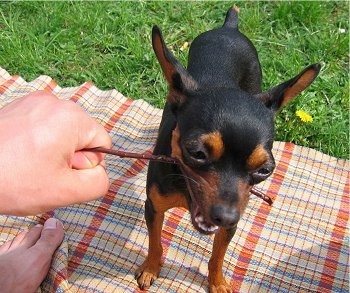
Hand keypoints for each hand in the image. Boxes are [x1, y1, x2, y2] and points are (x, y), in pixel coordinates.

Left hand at [0, 91, 111, 214]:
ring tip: (30, 165)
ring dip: (55, 151)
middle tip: (44, 172)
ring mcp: (34, 102)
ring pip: (64, 133)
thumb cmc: (12, 182)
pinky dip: (39, 143)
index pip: (102, 143)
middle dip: (70, 157)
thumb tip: (98, 170)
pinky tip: (21, 156)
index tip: (61, 173)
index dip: (88, 165)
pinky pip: (45, 127)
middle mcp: (55, 101)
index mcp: (72, 117)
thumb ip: (98, 182)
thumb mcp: (66, 191)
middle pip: (82, 136)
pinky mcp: (19, 107)